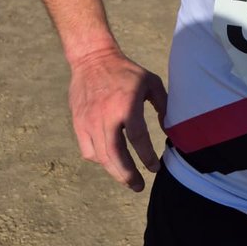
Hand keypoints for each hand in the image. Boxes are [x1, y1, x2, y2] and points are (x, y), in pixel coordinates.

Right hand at [68, 47, 167, 191]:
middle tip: (139, 187)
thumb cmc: (126, 71)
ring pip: (100, 157)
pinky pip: (88, 150)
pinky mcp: (78, 123)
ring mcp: (89, 121)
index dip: (147, 158)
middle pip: (115, 156)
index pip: (138, 139)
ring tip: (127, 179)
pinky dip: (99, 159)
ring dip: (114, 171)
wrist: (92, 59)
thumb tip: (168, 129)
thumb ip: (162, 105)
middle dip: (128, 175)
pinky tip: (110, 160)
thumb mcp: (150, 82)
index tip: (155, 168)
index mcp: (126, 106)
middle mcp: (106, 116)